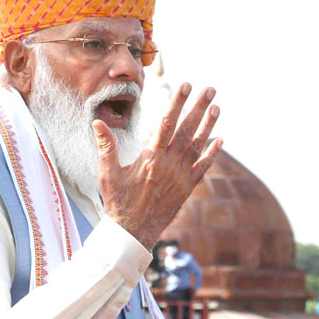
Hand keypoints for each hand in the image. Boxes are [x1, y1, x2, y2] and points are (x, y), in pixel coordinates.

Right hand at [92, 83, 221, 249]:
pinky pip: (202, 168)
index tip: (185, 86)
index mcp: (150, 158)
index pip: (166, 123)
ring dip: (208, 126)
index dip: (176, 103)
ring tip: (216, 107)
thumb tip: (97, 123)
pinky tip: (220, 141)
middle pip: (187, 130)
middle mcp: (169, 165)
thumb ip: (106, 147)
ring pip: (198, 146)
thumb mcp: (107, 174)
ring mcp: (181, 177)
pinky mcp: (186, 188)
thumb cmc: (118, 202)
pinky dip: (212, 154)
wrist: (133, 233)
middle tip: (210, 89)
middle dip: (198, 108)